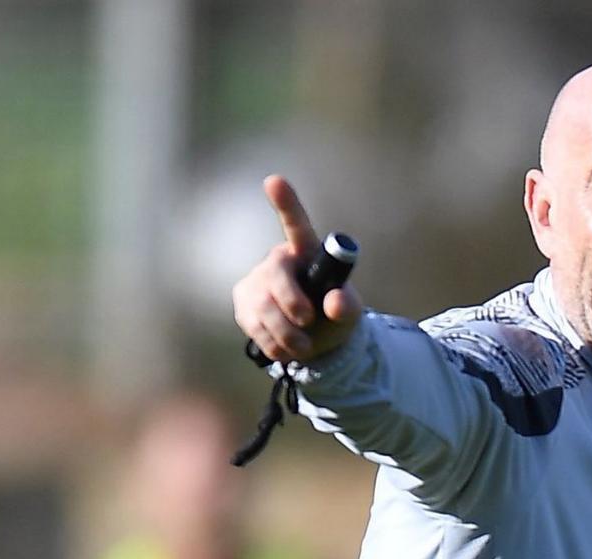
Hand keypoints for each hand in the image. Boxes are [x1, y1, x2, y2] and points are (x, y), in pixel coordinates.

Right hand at [232, 175, 362, 363]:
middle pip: (276, 276)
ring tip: (304, 345)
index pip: (296, 225)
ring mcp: (256, 281)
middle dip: (292, 303)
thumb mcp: (349, 313)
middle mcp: (278, 260)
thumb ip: (347, 306)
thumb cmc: (332, 315)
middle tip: (308, 322)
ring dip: (286, 333)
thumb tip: (335, 303)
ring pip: (263, 306)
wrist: (313, 341)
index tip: (274, 180)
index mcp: (306, 252)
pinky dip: (274, 343)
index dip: (285, 203)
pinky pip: (253, 325)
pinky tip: (286, 345)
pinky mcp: (242, 303)